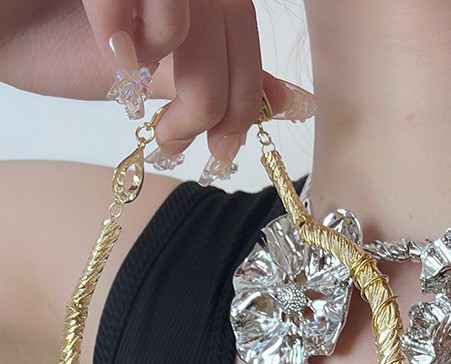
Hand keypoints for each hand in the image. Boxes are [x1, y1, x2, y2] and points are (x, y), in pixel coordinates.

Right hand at [0, 0, 313, 179]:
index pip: (244, 35)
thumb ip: (210, 79)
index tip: (224, 151)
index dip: (245, 99)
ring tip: (135, 96)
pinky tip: (111, 57)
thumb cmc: (54, 41)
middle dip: (215, 101)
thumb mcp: (150, 71)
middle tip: (178, 142)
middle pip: (230, 25)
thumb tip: (284, 100)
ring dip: (177, 72)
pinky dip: (126, 35)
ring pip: (196, 10)